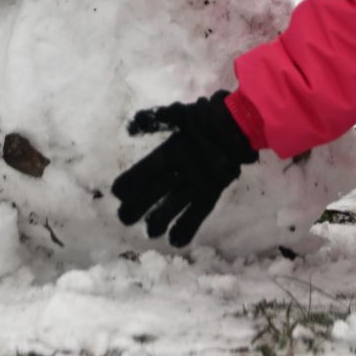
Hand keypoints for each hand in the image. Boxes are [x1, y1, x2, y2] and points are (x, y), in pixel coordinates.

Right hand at [111, 91, 257, 246]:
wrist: (238, 127)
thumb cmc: (207, 120)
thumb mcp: (181, 114)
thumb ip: (157, 119)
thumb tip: (131, 125)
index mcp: (169, 153)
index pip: (146, 170)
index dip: (132, 181)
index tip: (118, 193)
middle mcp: (179, 171)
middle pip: (155, 191)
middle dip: (139, 205)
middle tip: (125, 219)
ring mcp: (195, 183)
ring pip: (174, 204)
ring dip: (161, 219)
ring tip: (151, 232)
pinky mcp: (211, 192)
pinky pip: (198, 211)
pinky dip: (188, 226)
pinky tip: (176, 241)